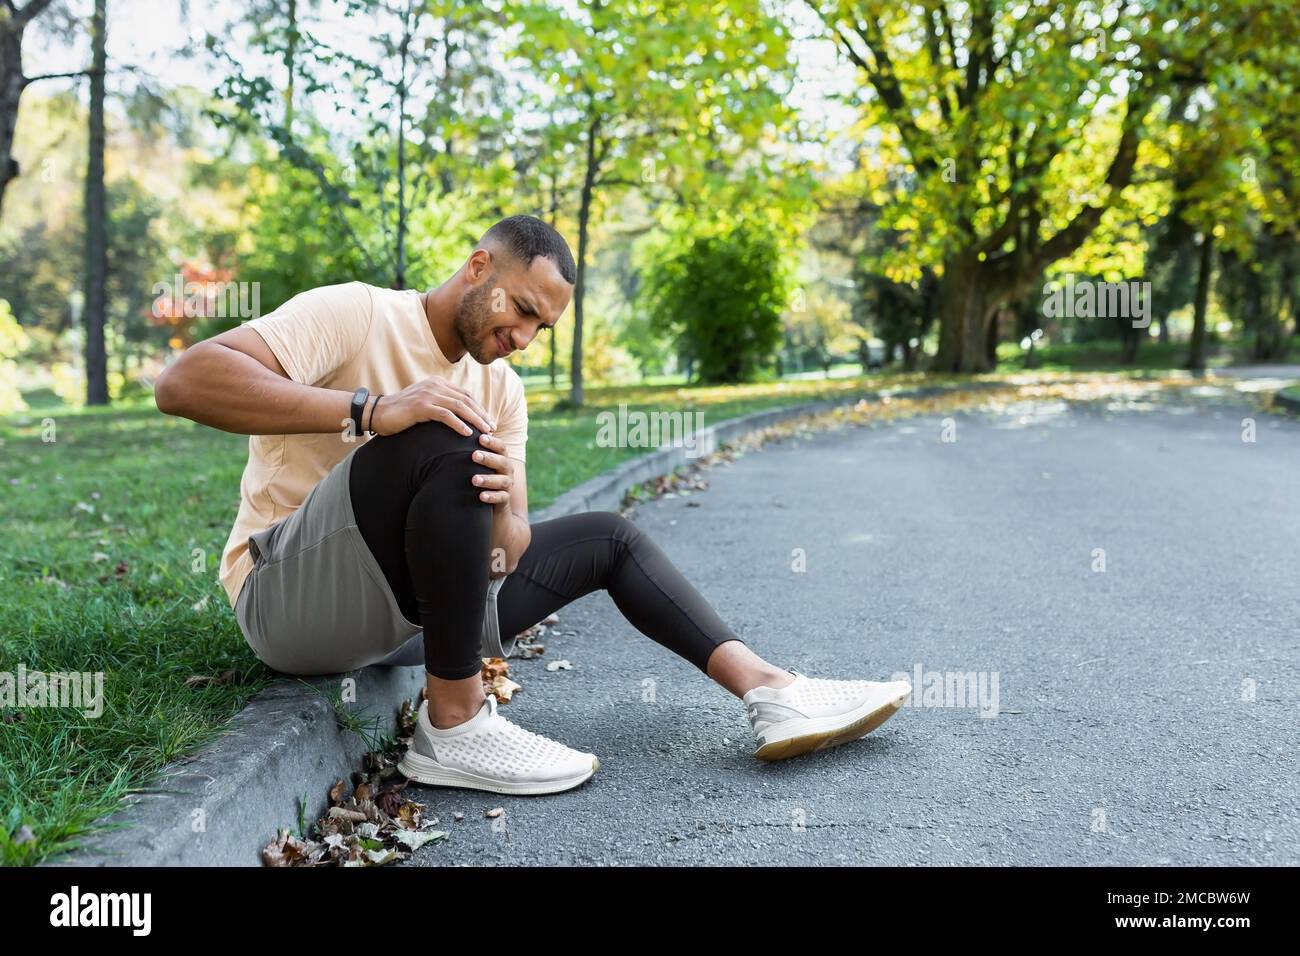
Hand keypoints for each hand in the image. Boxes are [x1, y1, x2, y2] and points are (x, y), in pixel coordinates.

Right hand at [369, 374, 495, 436]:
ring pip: (459, 407)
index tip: (489, 421)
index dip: (479, 408)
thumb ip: (440, 405)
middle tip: (492, 428)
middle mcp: (435, 385)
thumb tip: (460, 417)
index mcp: (437, 383)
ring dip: (475, 420)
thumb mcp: (424, 405)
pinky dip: (458, 424)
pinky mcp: (421, 406)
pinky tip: (467, 434)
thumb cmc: (402, 413)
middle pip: (466, 400)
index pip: (465, 395)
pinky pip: (445, 415)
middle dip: (481, 415)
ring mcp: (428, 394)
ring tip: (486, 432)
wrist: (378, 413)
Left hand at [469, 431, 514, 507]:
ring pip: (502, 481)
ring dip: (488, 479)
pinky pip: (501, 498)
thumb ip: (473, 449)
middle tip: (474, 455)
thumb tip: (457, 429)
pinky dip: (492, 496)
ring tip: (474, 479)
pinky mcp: (505, 499)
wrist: (492, 502)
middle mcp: (507, 470)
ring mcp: (507, 485)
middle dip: (488, 458)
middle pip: (502, 462)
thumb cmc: (481, 474)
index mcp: (502, 458)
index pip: (501, 447)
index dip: (492, 442)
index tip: (480, 437)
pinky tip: (481, 496)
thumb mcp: (479, 462)